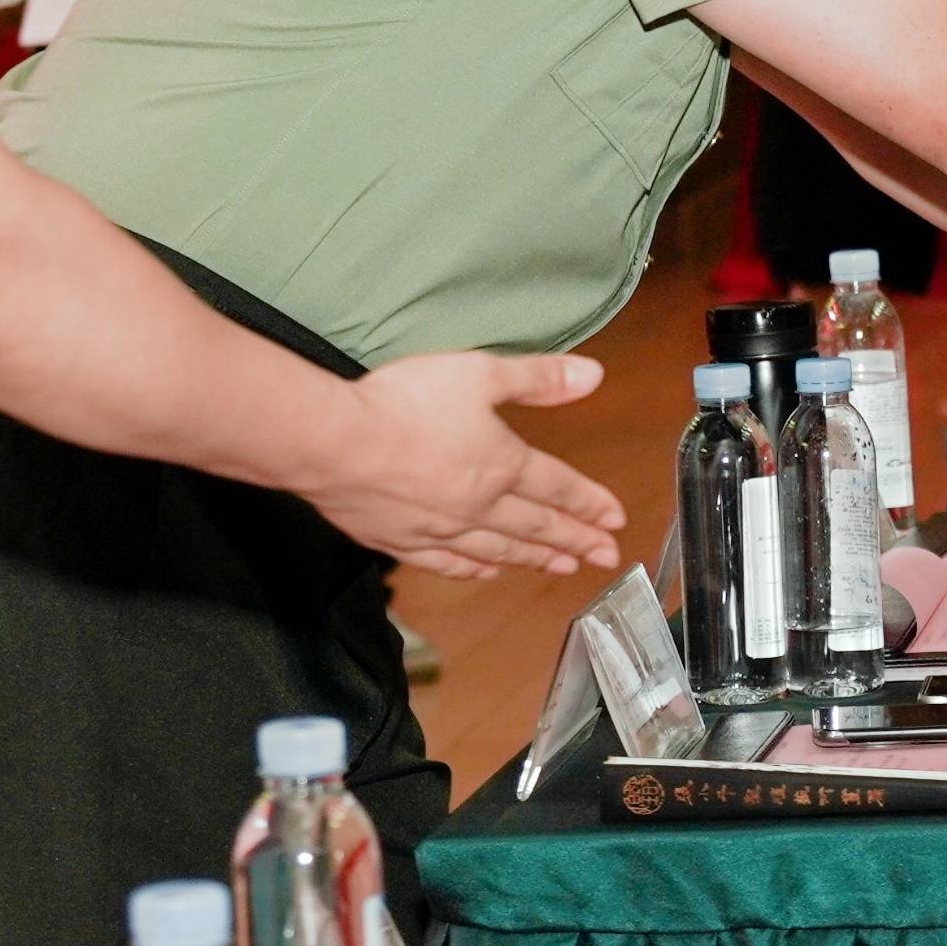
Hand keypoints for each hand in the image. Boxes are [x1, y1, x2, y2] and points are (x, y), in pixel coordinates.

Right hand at [302, 354, 626, 578]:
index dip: (591, 503)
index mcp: (502, 464)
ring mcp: (439, 528)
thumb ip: (537, 378)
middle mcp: (478, 504)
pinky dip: (475, 569)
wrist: (330, 443)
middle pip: (538, 527)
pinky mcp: (400, 540)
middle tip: (606, 557)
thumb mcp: (479, 374)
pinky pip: (447, 563)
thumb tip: (593, 376)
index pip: (559, 488)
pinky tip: (488, 571)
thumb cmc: (401, 404)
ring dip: (535, 559)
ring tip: (563, 567)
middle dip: (576, 541)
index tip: (616, 520)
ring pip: (499, 549)